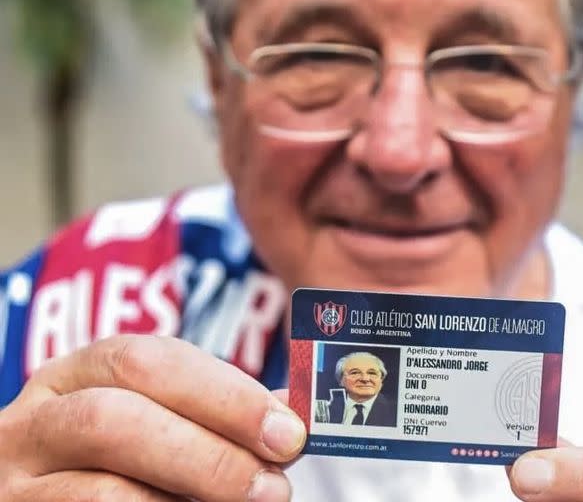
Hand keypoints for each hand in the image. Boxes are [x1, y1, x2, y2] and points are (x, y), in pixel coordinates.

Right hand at [0, 335, 305, 500]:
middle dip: (209, 452)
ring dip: (190, 498)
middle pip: (116, 421)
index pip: (150, 363)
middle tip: (274, 483)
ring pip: (103, 494)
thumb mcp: (155, 413)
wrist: (58, 493)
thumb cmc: (119, 451)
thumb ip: (213, 411)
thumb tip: (288, 418)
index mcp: (79, 372)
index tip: (288, 431)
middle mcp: (37, 422)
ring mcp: (21, 484)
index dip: (226, 395)